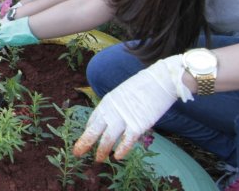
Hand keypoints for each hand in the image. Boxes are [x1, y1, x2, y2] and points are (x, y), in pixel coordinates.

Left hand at [73, 54, 191, 160]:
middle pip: (94, 130)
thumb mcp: (123, 93)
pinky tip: (117, 157)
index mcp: (107, 101)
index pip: (93, 119)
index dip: (88, 131)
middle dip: (84, 142)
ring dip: (102, 150)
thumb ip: (117, 106)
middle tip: (76, 153)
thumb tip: (115, 116)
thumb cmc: (144, 86)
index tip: (85, 139)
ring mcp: (124, 118)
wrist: (162, 79)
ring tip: (98, 159)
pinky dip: (122, 150)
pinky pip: (127, 140)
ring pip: (108, 138)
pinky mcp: (138, 124)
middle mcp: (112, 110)